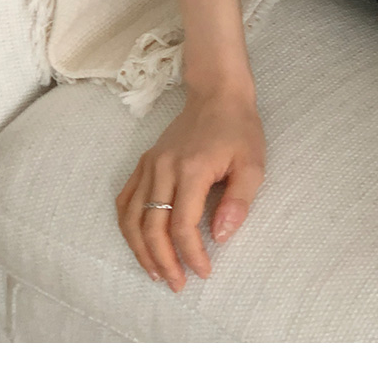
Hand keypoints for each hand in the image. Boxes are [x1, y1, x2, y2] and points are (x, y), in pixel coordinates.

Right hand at [116, 80, 265, 295]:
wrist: (217, 93)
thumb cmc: (238, 129)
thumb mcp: (252, 164)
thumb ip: (239, 202)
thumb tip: (220, 237)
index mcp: (191, 169)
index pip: (183, 226)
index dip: (191, 255)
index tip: (204, 273)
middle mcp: (163, 168)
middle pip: (152, 226)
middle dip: (163, 261)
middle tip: (178, 284)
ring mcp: (149, 164)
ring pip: (131, 217)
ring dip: (140, 250)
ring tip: (156, 273)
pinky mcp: (143, 162)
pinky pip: (125, 199)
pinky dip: (127, 226)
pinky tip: (138, 244)